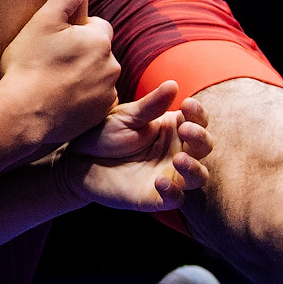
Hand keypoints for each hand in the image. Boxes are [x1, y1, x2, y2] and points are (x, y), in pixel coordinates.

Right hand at [0, 0, 120, 146]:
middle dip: (82, 53)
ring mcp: (107, 93)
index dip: (76, 31)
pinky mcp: (100, 115)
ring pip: (98, 76)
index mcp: (99, 40)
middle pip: (99, 52)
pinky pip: (95, 100)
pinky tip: (59, 99)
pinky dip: (82, 98)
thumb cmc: (28, 65)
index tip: (56, 41)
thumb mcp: (42, 21)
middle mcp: (111, 65)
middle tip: (52, 61)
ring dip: (84, 76)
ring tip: (54, 82)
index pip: (97, 26)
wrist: (23, 114)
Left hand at [60, 90, 212, 211]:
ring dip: (194, 167)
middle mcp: (177, 152)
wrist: (79, 160)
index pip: (198, 120)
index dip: (198, 113)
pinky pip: (176, 199)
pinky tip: (159, 181)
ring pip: (198, 176)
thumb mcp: (126, 117)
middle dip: (200, 137)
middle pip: (203, 146)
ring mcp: (169, 175)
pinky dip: (174, 192)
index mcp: (173, 129)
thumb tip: (172, 84)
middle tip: (185, 129)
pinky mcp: (156, 197)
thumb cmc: (105, 134)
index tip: (187, 104)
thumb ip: (150, 106)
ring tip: (179, 159)